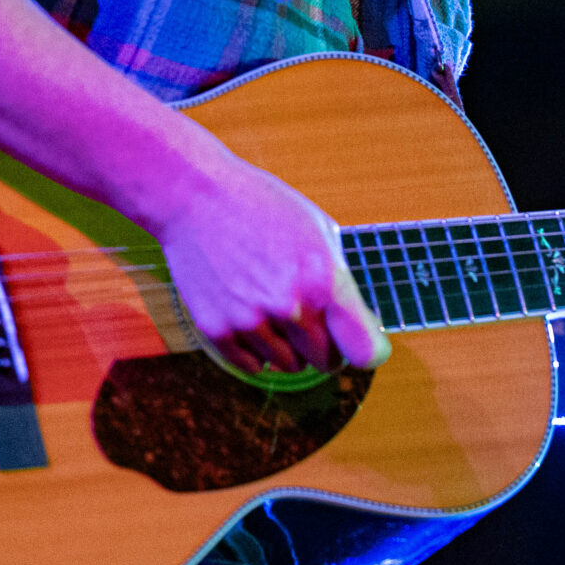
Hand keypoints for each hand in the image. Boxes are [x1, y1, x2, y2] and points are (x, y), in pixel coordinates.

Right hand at [152, 148, 390, 376]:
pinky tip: (253, 318)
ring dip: (290, 347)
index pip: (365, 351)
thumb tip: (357, 325)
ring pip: (290, 366)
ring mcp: (250, 322)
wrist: (195, 198)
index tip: (363, 347)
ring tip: (276, 310)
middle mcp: (290, 308)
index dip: (369, 351)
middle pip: (327, 362)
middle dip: (327, 347)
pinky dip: (258, 351)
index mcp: (323, 280)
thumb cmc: (261, 207)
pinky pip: (252, 366)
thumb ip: (339, 281)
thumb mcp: (318, 231)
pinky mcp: (216, 330)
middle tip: (315, 324)